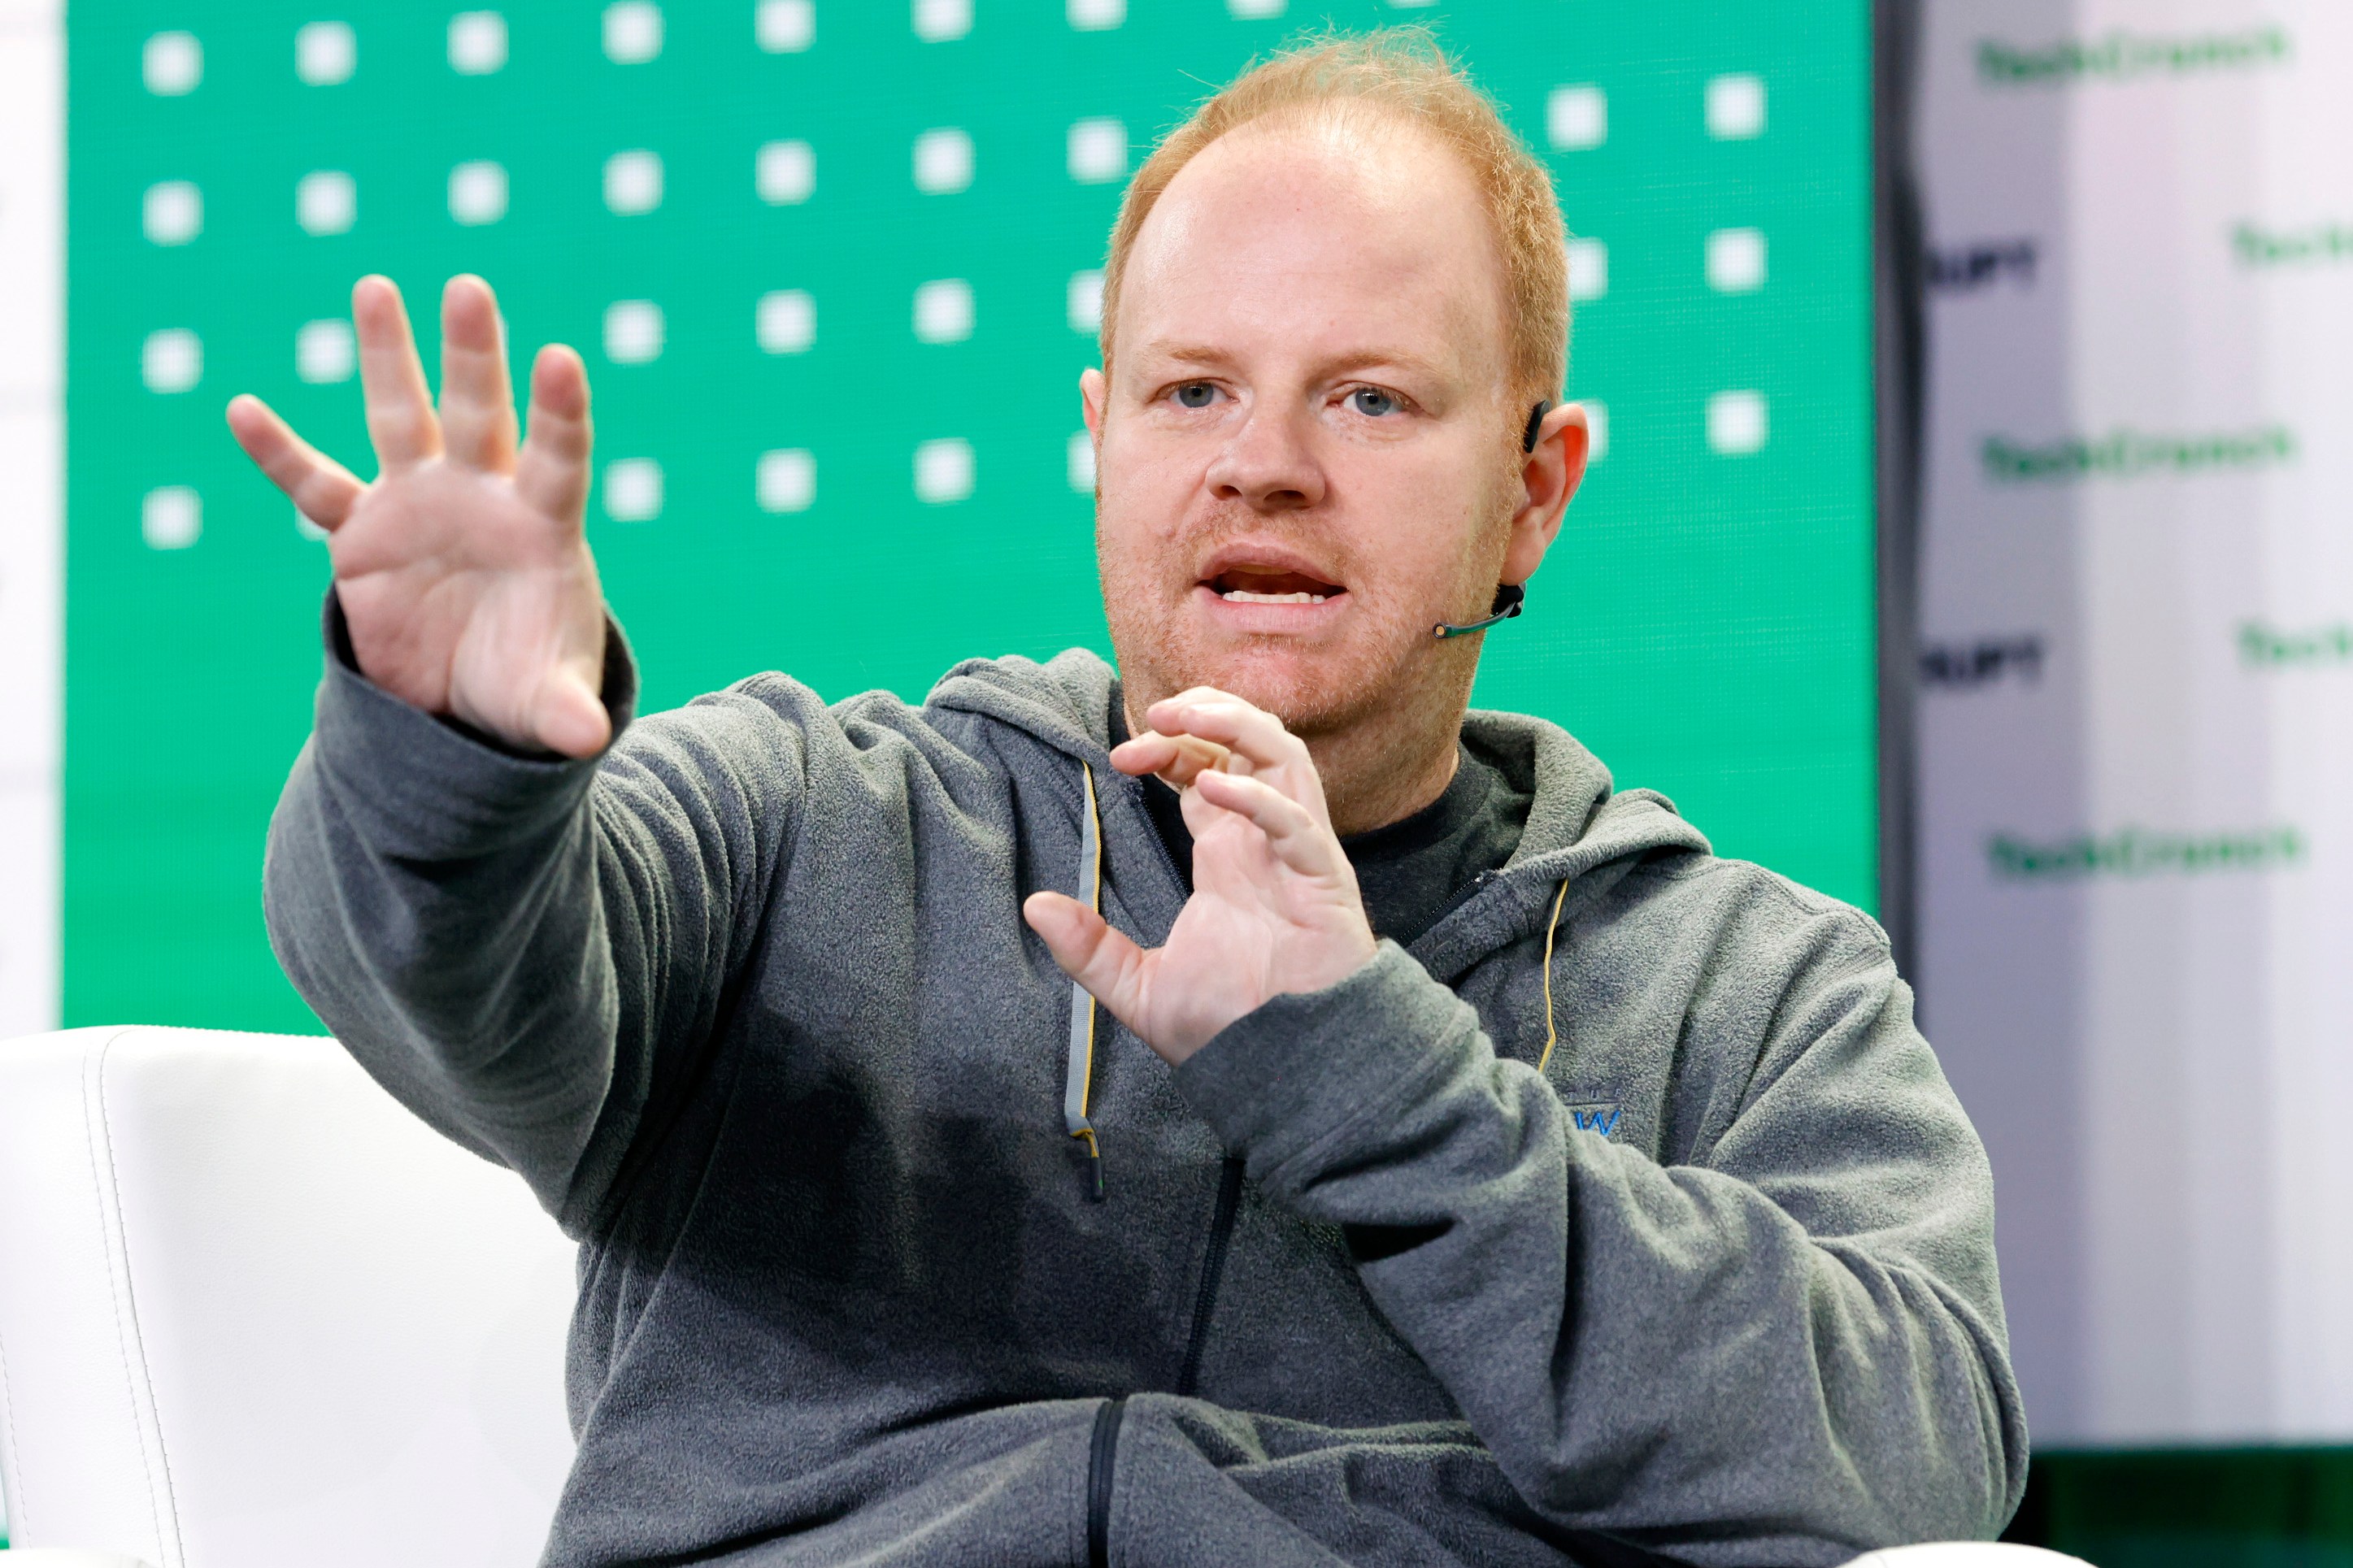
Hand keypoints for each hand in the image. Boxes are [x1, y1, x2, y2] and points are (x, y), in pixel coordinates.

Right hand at [227, 274, 611, 757]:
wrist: (467, 700)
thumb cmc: (525, 684)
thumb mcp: (547, 701)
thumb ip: (565, 712)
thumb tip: (585, 741)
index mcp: (542, 528)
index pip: (556, 459)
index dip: (560, 413)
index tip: (561, 358)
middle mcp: (481, 498)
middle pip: (479, 414)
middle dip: (474, 355)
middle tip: (470, 287)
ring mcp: (418, 505)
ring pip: (402, 419)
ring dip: (389, 357)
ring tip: (377, 287)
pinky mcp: (363, 532)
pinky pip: (315, 486)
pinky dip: (279, 454)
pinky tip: (242, 410)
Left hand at [1023, 688, 1377, 1063]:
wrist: (1288, 1072)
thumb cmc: (1231, 1027)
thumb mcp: (1139, 987)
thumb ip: (1090, 948)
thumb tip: (1033, 905)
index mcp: (1229, 853)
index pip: (1206, 768)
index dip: (1167, 747)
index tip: (1119, 754)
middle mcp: (1265, 841)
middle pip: (1250, 741)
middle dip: (1204, 713)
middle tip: (1152, 714)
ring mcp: (1298, 856)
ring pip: (1285, 758)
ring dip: (1237, 725)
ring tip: (1187, 717)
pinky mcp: (1324, 883)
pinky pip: (1298, 824)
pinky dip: (1259, 799)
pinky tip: (1214, 790)